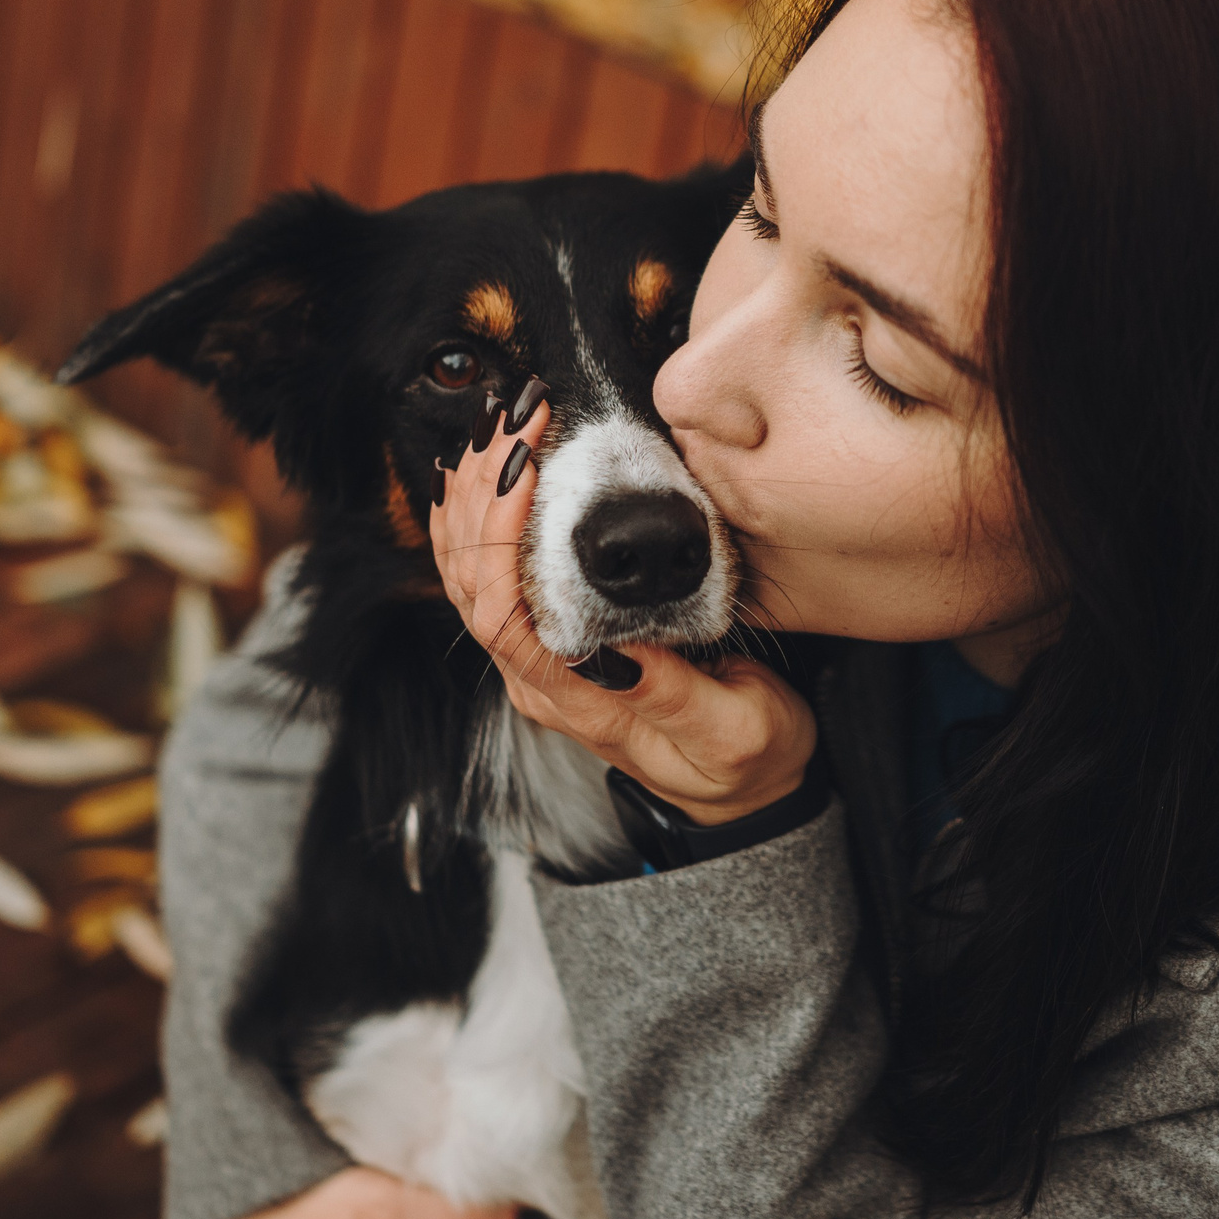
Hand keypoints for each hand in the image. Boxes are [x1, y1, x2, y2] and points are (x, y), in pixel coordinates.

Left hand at [430, 384, 816, 825]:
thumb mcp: (734, 730)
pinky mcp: (554, 649)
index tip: (525, 468)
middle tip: (513, 426)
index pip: (504, 616)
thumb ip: (673, 696)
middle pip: (472, 589)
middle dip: (481, 500)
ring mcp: (541, 668)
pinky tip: (488, 479)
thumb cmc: (746, 759)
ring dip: (475, 504)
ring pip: (471, 581)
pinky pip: (491, 583)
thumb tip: (619, 651)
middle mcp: (543, 686)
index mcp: (580, 702)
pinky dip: (481, 525)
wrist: (746, 792)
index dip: (500, 537)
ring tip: (500, 432)